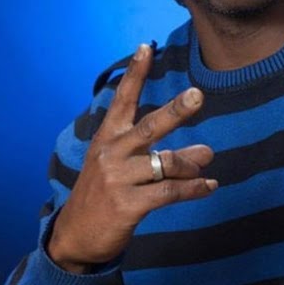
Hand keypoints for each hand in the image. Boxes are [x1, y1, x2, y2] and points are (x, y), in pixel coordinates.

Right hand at [48, 43, 216, 273]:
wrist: (75, 237)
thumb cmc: (103, 196)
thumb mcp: (120, 168)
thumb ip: (160, 156)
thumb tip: (205, 152)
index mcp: (106, 139)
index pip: (121, 101)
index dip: (135, 74)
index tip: (145, 47)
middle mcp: (111, 154)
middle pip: (149, 127)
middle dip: (176, 110)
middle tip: (197, 95)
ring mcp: (118, 179)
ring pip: (166, 163)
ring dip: (191, 162)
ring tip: (206, 161)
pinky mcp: (128, 205)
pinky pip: (170, 191)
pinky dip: (194, 188)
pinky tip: (209, 186)